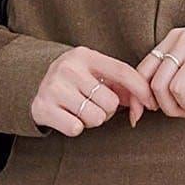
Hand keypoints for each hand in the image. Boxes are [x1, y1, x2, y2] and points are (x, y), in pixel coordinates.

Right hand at [31, 46, 157, 135]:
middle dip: (106, 110)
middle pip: (110, 102)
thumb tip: (145, 107)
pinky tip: (67, 117)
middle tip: (92, 104)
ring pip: (95, 118)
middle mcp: (68, 68)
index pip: (122, 71)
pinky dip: (75, 128)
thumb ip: (122, 86)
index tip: (151, 105)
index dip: (141, 90)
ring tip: (79, 110)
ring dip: (91, 120)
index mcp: (85, 55)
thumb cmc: (75, 83)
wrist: (32, 86)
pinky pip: (76, 129)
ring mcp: (54, 87)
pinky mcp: (43, 107)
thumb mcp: (95, 75)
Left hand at [136, 27, 184, 117]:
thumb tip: (144, 105)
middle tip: (180, 111)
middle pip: (159, 84)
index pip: (144, 70)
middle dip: (167, 107)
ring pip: (178, 89)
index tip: (149, 110)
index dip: (142, 96)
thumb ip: (166, 71)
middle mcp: (184, 41)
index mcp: (172, 39)